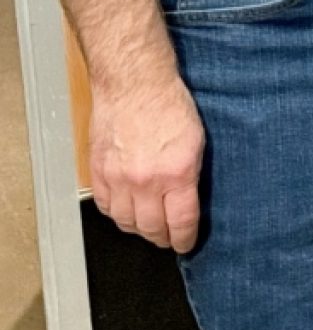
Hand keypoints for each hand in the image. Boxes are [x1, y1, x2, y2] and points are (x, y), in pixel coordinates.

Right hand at [89, 74, 206, 251]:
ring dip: (138, 229)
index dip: (184, 239)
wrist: (134, 85)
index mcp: (176, 173)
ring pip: (125, 221)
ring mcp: (118, 178)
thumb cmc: (169, 105)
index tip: (186, 244)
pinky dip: (116, 214)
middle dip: (162, 238)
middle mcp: (145, 181)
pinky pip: (105, 206)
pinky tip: (125, 211)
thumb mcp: (197, 142)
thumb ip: (191, 175)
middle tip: (168, 239)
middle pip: (151, 228)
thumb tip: (188, 201)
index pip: (181, 222)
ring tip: (148, 228)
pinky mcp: (98, 171)